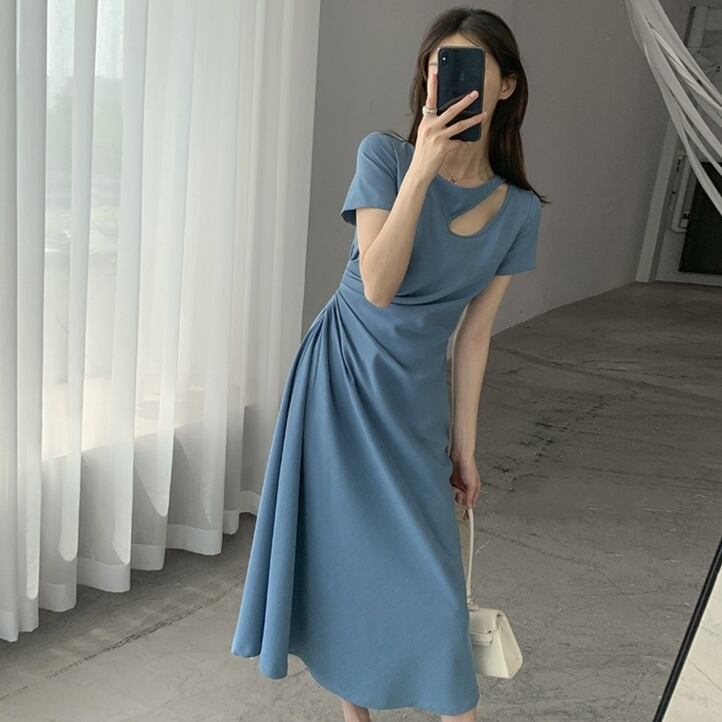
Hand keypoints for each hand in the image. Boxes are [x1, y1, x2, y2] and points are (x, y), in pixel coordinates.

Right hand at [410, 66, 487, 182]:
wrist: (419, 171)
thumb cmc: (424, 153)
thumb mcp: (426, 135)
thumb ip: (435, 124)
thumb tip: (451, 116)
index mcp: (426, 121)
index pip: (430, 99)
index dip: (433, 85)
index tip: (435, 71)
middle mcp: (431, 127)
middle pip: (452, 110)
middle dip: (466, 101)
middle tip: (476, 93)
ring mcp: (438, 137)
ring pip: (460, 125)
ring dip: (474, 119)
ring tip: (484, 114)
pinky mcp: (444, 148)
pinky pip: (459, 142)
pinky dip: (463, 143)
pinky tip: (464, 143)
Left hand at [449, 451, 481, 508]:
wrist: (459, 454)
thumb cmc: (469, 466)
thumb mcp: (472, 483)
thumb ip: (470, 496)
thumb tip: (469, 506)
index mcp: (473, 489)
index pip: (470, 503)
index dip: (468, 511)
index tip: (465, 519)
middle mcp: (466, 487)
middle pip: (460, 499)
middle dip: (458, 496)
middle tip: (458, 490)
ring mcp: (458, 483)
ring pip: (453, 494)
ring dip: (453, 490)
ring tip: (453, 483)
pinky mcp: (452, 479)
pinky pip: (448, 487)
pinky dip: (448, 486)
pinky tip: (450, 480)